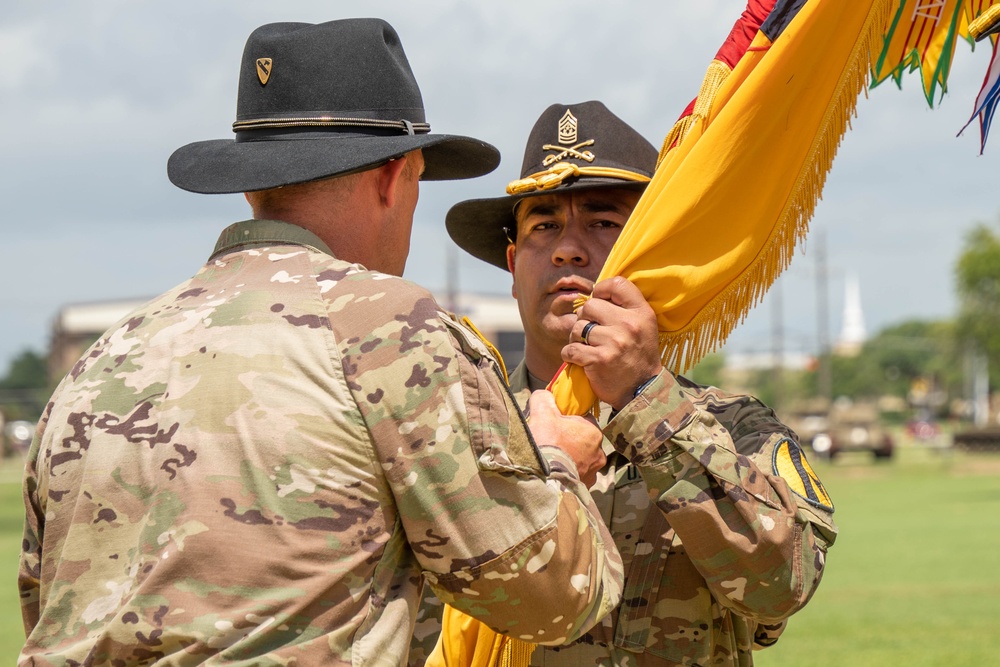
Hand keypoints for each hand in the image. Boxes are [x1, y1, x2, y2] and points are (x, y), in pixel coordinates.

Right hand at [526, 390, 604, 486]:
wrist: (544, 479)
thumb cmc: (547, 443)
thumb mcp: (542, 413)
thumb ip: (544, 398)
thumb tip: (544, 394)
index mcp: (593, 432)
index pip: (583, 420)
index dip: (568, 420)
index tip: (555, 424)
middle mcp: (599, 452)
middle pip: (582, 440)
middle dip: (570, 440)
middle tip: (552, 442)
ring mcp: (593, 472)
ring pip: (582, 459)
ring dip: (571, 458)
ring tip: (553, 459)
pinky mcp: (585, 486)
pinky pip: (578, 475)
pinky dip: (569, 473)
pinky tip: (556, 472)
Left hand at [561, 276, 663, 410]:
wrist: (642, 391)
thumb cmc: (638, 356)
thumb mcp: (643, 327)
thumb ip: (624, 308)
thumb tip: (595, 293)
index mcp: (641, 313)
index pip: (617, 284)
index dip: (602, 289)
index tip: (599, 301)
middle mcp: (629, 324)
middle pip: (590, 305)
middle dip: (585, 318)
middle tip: (591, 333)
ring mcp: (614, 342)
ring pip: (577, 327)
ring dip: (576, 338)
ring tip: (587, 347)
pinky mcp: (599, 359)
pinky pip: (570, 348)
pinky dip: (570, 355)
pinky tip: (579, 359)